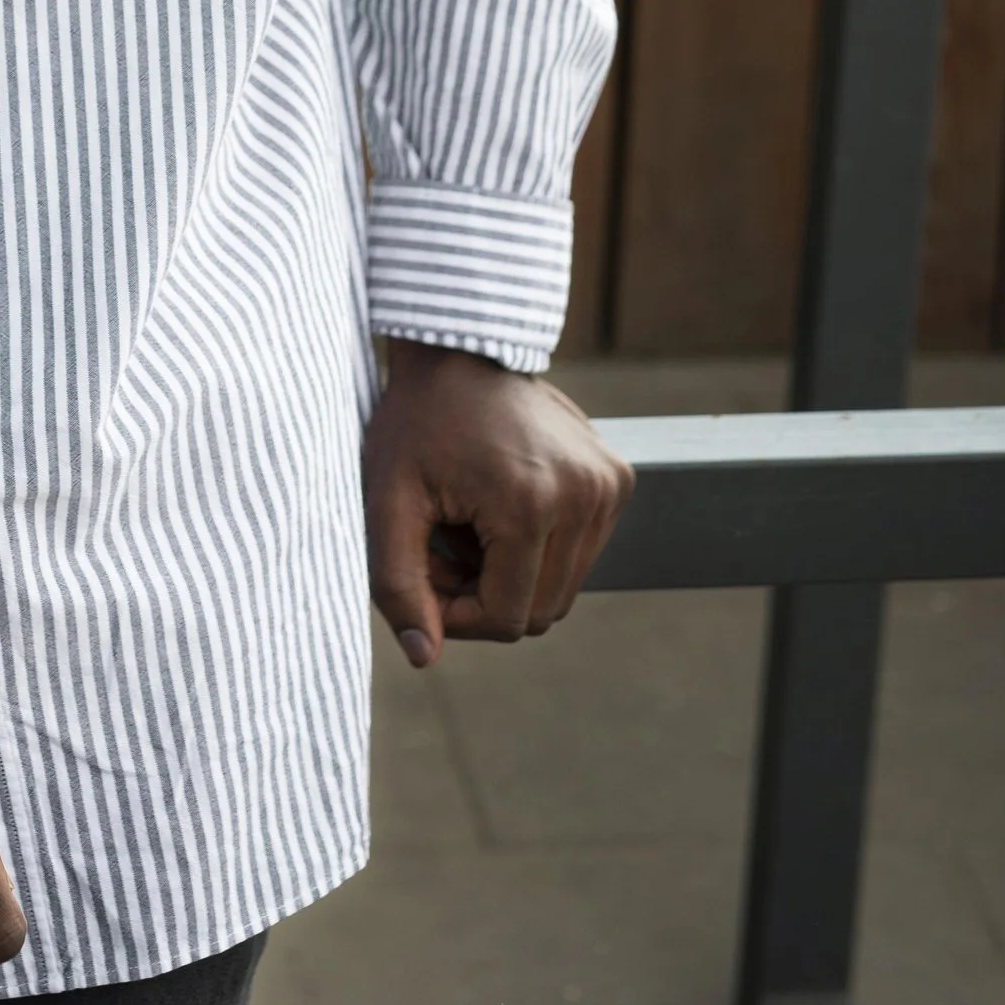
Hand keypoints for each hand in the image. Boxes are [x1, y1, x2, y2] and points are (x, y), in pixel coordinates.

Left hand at [364, 340, 631, 668]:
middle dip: (485, 595)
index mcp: (531, 504)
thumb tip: (422, 658)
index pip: (507, 619)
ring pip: (563, 587)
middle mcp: (586, 495)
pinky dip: (538, 547)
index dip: (457, 614)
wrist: (458, 347)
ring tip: (468, 522)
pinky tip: (500, 504)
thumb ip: (397, 584)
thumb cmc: (415, 420)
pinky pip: (579, 551)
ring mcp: (609, 485)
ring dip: (511, 574)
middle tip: (441, 546)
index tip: (423, 572)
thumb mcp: (387, 499)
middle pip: (542, 610)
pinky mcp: (618, 477)